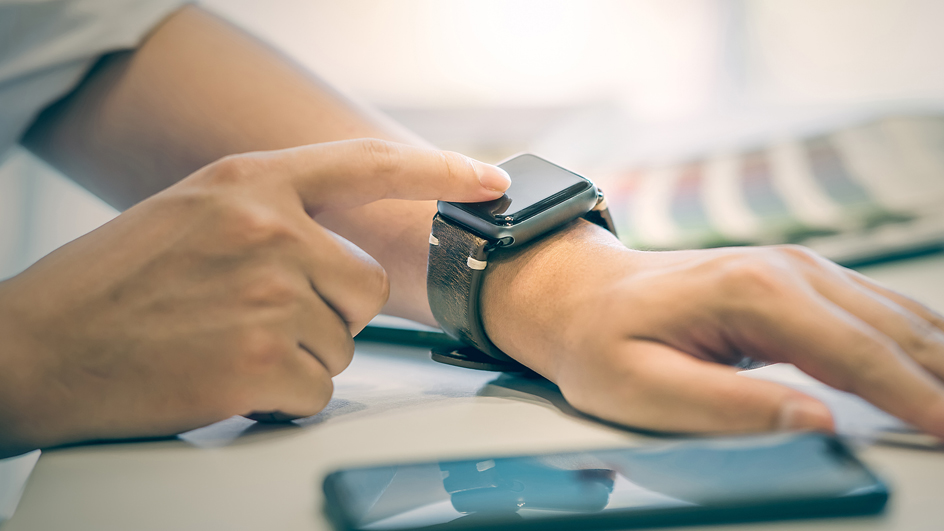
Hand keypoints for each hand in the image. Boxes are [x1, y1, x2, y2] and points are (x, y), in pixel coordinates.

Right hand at [0, 139, 510, 456]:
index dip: (439, 171)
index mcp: (250, 183)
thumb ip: (272, 214)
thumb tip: (342, 245)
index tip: (491, 182)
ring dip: (299, 356)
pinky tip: (224, 380)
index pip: (367, 164)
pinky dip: (281, 399)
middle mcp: (268, 229)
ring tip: (228, 345)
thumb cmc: (113, 284)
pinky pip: (318, 391)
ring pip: (343, 342)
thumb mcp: (194, 214)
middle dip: (329, 313)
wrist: (37, 345)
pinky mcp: (261, 362)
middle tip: (261, 320)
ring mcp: (268, 294)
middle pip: (365, 285)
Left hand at [482, 221, 943, 437]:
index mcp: (751, 292)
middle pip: (894, 332)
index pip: (858, 354)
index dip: (919, 400)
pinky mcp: (797, 280)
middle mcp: (785, 269)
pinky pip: (876, 312)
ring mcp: (796, 268)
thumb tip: (817, 421)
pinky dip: (915, 344)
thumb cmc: (602, 341)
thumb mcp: (643, 388)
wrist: (581, 295)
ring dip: (939, 362)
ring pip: (896, 317)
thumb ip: (730, 407)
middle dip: (943, 382)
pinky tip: (933, 372)